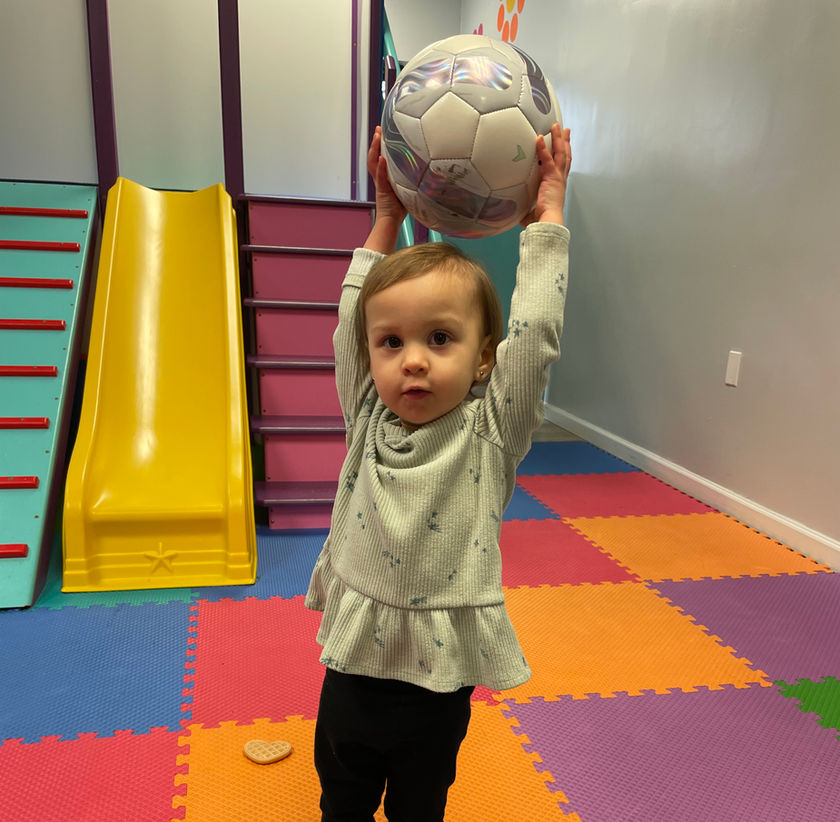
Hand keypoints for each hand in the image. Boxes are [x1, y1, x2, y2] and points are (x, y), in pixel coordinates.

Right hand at [364, 127, 407, 251]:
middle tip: (378, 130)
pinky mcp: (382, 190)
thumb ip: (412, 180)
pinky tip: (382, 158)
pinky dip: (381, 167)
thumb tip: (428, 172)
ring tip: (378, 137)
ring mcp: (380, 183)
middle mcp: (380, 178)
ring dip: (375, 149)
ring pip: (374, 163)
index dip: (380, 146)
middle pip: (374, 156)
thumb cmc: (400, 208)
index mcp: (385, 177)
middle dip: (376, 142)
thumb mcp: (407, 189)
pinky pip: (380, 176)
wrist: (391, 221)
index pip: (380, 157)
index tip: (383, 133)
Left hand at [521, 124, 570, 227]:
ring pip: (560, 153)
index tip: (565, 146)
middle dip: (565, 141)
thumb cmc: (543, 219)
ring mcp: (557, 176)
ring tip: (556, 126)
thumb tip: (519, 219)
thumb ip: (527, 212)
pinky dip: (543, 148)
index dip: (565, 155)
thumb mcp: (535, 213)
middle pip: (565, 155)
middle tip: (565, 129)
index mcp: (558, 185)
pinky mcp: (551, 177)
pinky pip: (546, 158)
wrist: (548, 220)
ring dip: (558, 138)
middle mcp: (560, 179)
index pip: (563, 166)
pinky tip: (539, 138)